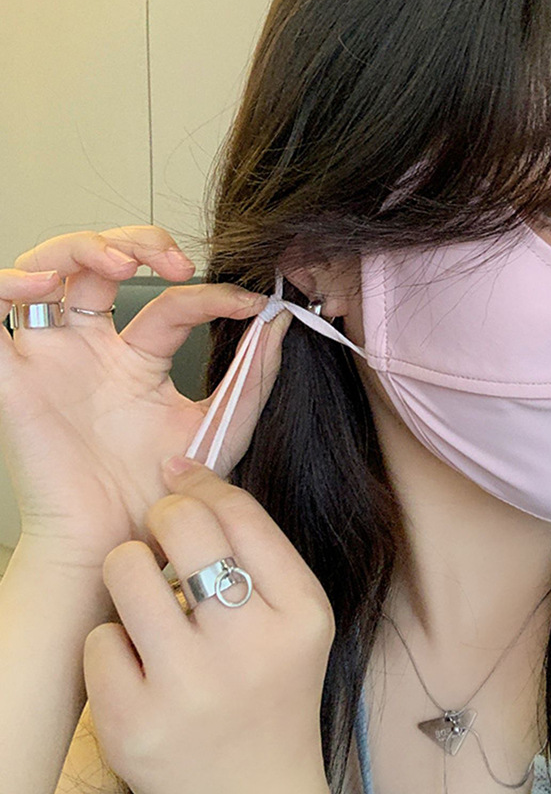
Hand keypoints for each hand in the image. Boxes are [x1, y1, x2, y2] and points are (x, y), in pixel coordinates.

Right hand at [0, 226, 291, 585]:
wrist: (119, 549)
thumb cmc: (159, 500)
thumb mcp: (219, 430)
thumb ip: (252, 378)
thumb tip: (280, 320)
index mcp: (136, 361)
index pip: (169, 303)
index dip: (210, 293)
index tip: (249, 306)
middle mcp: (91, 351)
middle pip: (98, 263)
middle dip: (138, 243)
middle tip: (177, 263)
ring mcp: (51, 359)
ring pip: (47, 269)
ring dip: (80, 247)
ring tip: (120, 263)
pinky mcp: (12, 379)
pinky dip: (6, 284)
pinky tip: (42, 286)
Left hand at [83, 456, 336, 793]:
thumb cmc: (271, 695)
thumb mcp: (298, 620)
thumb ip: (257, 549)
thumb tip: (182, 468)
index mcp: (301, 615)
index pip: (238, 511)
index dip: (199, 484)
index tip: (181, 481)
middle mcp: (250, 649)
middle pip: (177, 525)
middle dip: (159, 519)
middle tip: (161, 542)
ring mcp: (188, 690)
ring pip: (124, 570)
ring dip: (129, 577)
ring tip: (149, 606)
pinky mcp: (134, 725)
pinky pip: (97, 639)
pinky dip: (113, 648)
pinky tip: (141, 670)